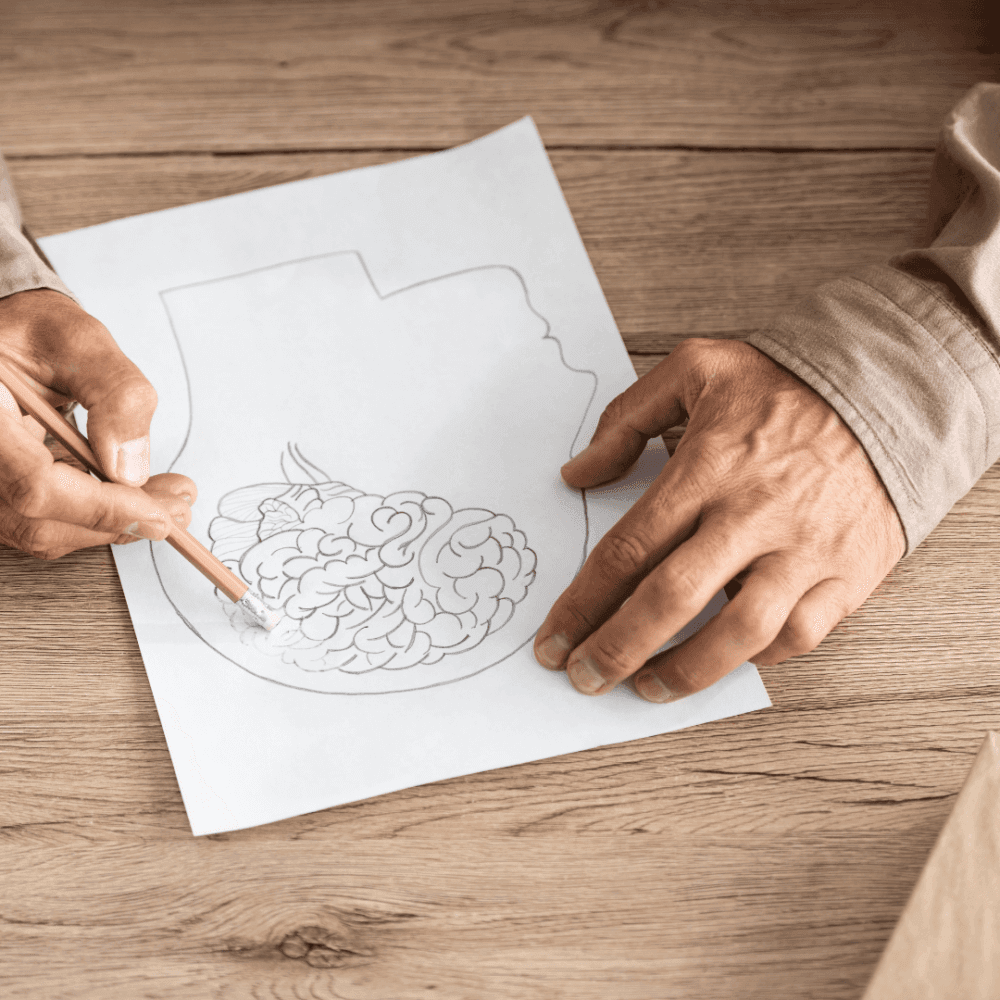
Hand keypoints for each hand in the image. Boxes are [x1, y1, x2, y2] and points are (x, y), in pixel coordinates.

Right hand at [0, 289, 195, 558]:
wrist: (8, 342)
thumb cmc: (34, 335)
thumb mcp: (79, 341)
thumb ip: (114, 394)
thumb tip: (131, 466)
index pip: (35, 484)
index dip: (101, 507)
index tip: (157, 514)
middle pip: (36, 518)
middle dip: (117, 520)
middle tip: (175, 510)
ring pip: (39, 530)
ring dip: (111, 525)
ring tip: (164, 504)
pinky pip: (40, 522)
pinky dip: (93, 518)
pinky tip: (132, 501)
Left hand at [533, 338, 905, 700]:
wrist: (888, 391)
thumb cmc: (785, 385)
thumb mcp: (696, 369)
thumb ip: (627, 419)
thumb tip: (577, 473)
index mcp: (707, 468)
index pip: (627, 550)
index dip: (581, 604)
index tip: (552, 639)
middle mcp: (752, 514)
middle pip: (671, 600)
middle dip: (616, 649)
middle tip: (583, 677)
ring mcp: (804, 549)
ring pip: (739, 632)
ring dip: (685, 671)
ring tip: (646, 690)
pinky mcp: (847, 573)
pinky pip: (800, 634)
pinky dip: (760, 658)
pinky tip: (725, 659)